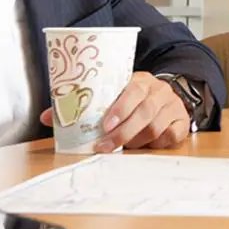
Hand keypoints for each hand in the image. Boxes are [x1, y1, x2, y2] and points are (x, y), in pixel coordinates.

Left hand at [40, 72, 191, 151]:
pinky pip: (170, 136)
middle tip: (104, 146)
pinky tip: (144, 145)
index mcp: (141, 80)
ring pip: (155, 127)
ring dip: (135, 141)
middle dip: (123, 132)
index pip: (133, 90)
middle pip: (144, 112)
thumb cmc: (133, 98)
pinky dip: (155, 144)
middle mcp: (159, 91)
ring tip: (122, 148)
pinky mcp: (181, 122)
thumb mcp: (113, 95)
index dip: (120, 108)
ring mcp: (172, 106)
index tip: (105, 125)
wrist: (168, 96)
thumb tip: (47, 118)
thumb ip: (84, 106)